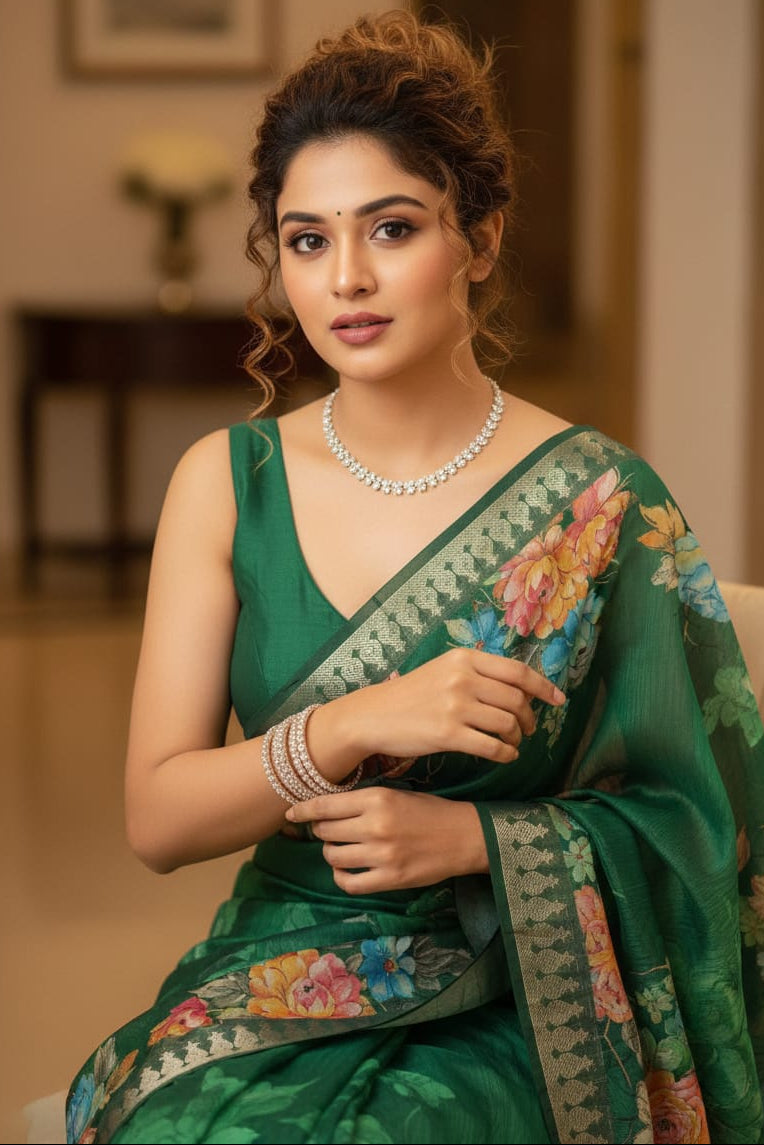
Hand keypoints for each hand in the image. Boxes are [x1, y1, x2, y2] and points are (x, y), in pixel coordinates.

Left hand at [285, 787, 487, 893]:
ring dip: (332, 853)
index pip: (324, 806)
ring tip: (343, 849)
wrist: (464, 836)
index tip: (291, 814)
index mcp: (377, 798)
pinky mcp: (390, 879)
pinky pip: (349, 883)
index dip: (303, 810)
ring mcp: (382, 855)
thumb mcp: (395, 794)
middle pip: (325, 831)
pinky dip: (342, 877)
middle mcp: (376, 826)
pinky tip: (348, 870)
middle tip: (330, 830)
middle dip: (321, 831)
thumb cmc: (429, 811)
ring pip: (333, 856)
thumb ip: (362, 802)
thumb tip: (324, 810)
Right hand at [313, 647, 564, 769]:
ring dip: (516, 738)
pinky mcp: (448, 734)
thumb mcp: (444, 671)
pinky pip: (492, 747)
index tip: (558, 700)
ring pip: (507, 723)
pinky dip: (505, 754)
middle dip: (529, 717)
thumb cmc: (411, 695)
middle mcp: (462, 678)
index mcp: (464, 658)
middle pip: (517, 700)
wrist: (373, 716)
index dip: (543, 687)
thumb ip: (479, 674)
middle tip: (527, 729)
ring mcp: (455, 705)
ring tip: (511, 743)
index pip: (517, 671)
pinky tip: (504, 756)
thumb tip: (522, 691)